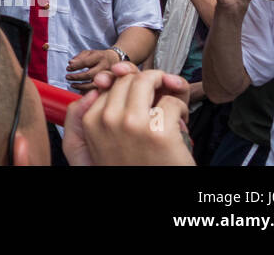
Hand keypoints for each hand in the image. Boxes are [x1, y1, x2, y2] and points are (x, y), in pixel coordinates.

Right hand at [62, 62, 193, 165]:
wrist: (148, 197)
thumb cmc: (132, 165)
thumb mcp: (101, 140)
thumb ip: (98, 108)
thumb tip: (112, 76)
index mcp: (91, 121)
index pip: (112, 84)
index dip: (131, 86)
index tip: (142, 97)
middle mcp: (108, 120)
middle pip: (129, 78)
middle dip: (148, 82)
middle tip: (159, 99)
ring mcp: (132, 124)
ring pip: (149, 80)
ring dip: (165, 89)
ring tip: (169, 107)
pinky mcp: (159, 132)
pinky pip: (173, 101)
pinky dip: (182, 109)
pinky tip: (180, 124)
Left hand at [66, 49, 120, 91]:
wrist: (116, 59)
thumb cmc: (100, 56)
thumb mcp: (90, 52)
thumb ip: (79, 57)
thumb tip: (70, 63)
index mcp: (99, 57)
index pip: (85, 62)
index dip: (75, 66)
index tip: (68, 68)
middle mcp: (104, 67)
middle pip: (89, 74)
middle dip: (76, 77)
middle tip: (67, 77)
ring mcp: (108, 76)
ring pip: (94, 84)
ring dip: (81, 86)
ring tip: (72, 85)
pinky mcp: (110, 84)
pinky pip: (98, 90)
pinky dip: (88, 92)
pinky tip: (80, 91)